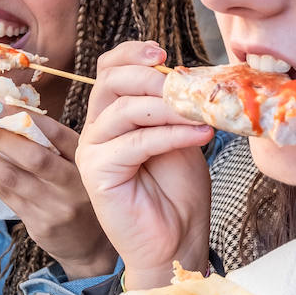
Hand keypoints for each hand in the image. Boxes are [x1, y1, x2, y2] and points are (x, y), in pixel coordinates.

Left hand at [0, 107, 114, 278]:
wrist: (93, 245)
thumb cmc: (81, 194)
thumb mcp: (80, 165)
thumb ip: (55, 144)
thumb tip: (10, 112)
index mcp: (85, 160)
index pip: (56, 134)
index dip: (24, 117)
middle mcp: (73, 184)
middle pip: (33, 157)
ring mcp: (55, 206)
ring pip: (12, 178)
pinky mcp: (39, 224)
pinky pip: (5, 195)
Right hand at [76, 41, 213, 288]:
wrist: (177, 242)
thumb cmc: (179, 194)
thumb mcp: (182, 137)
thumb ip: (175, 107)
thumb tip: (187, 76)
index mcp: (114, 116)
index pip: (109, 69)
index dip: (133, 53)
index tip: (164, 52)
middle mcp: (97, 129)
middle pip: (110, 80)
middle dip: (151, 76)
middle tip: (186, 87)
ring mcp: (94, 150)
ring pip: (124, 109)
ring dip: (168, 107)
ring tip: (202, 115)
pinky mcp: (97, 172)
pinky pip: (135, 141)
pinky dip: (172, 134)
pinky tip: (201, 136)